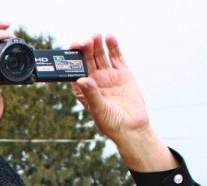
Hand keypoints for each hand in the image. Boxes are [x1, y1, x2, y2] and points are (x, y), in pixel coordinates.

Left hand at [71, 35, 174, 171]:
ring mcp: (108, 76)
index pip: (75, 71)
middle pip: (87, 60)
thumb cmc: (112, 124)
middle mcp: (94, 80)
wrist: (133, 128)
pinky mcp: (123, 73)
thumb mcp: (99, 110)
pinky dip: (113, 47)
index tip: (73, 49)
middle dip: (85, 50)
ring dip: (97, 45)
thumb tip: (81, 79)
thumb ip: (91, 95)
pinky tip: (110, 38)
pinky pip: (116, 57)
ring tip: (97, 36)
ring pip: (100, 56)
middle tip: (86, 41)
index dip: (73, 59)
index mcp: (84, 90)